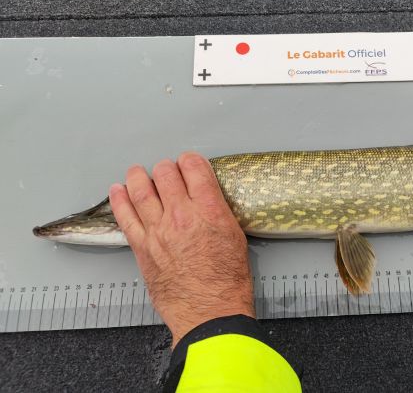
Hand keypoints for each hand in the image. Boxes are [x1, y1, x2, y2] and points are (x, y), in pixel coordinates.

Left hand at [109, 152, 253, 346]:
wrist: (209, 311)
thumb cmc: (228, 280)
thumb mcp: (235, 235)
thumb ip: (217, 211)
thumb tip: (206, 200)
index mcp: (209, 210)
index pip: (194, 168)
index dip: (190, 161)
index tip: (189, 162)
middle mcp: (181, 215)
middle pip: (165, 174)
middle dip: (166, 168)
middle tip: (167, 170)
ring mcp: (158, 230)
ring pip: (141, 190)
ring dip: (139, 176)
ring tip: (138, 171)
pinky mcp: (142, 247)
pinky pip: (125, 216)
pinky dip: (119, 200)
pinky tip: (117, 190)